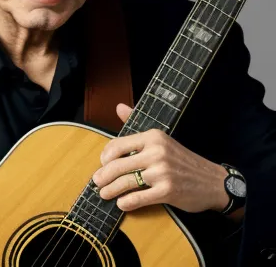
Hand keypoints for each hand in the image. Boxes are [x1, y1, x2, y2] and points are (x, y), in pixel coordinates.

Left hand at [91, 103, 229, 212]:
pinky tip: (121, 203)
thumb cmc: (182, 160)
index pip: (118, 145)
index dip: (105, 156)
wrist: (212, 181)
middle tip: (96, 181)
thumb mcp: (161, 138)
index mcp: (153, 137)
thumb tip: (118, 107)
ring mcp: (162, 172)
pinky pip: (139, 198)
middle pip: (118, 165)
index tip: (102, 163)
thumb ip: (136, 122)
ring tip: (104, 193)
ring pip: (126, 182)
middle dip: (103, 175)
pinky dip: (126, 202)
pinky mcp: (167, 191)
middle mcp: (156, 152)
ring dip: (110, 190)